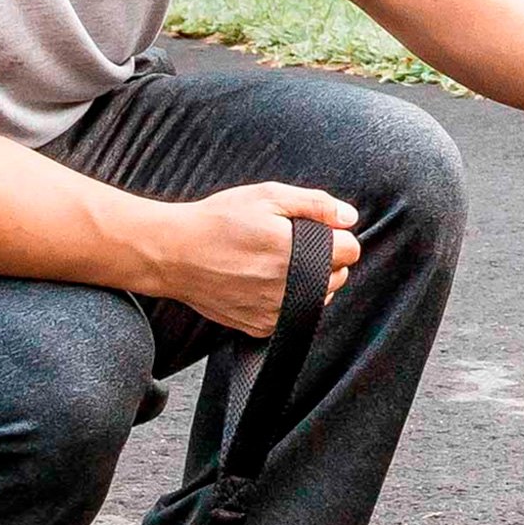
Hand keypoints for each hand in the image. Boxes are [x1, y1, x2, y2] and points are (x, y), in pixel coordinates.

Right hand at [148, 182, 361, 336]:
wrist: (172, 253)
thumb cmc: (218, 220)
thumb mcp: (267, 196)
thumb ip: (315, 204)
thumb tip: (349, 217)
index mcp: (297, 253)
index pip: (351, 250)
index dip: (337, 236)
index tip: (317, 231)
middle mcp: (291, 287)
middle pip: (338, 276)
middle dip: (325, 259)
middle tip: (290, 244)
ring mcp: (277, 311)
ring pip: (319, 297)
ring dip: (309, 281)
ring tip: (273, 261)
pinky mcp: (262, 327)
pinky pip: (293, 313)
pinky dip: (286, 299)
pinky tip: (261, 281)